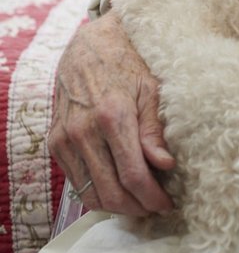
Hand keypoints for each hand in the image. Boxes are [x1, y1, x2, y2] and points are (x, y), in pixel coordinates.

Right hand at [48, 10, 174, 215]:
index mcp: (112, 115)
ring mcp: (65, 138)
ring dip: (117, 206)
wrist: (89, 45)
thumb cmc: (127, 62)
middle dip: (138, 207)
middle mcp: (83, 131)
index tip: (168, 203)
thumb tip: (165, 165)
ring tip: (140, 202)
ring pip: (91, 194)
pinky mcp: (55, 142)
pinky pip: (76, 182)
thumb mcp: (150, 88)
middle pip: (112, 192)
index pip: (133, 175)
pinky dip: (97, 193)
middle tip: (156, 207)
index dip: (152, 197)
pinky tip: (117, 189)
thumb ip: (155, 129)